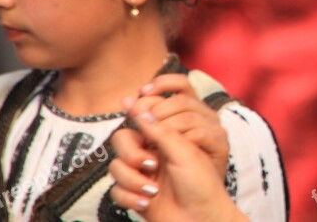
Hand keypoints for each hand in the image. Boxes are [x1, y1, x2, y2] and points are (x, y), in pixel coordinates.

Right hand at [110, 112, 246, 221]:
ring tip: (153, 190)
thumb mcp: (185, 151)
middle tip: (153, 164)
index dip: (139, 116)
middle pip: (122, 138)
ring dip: (133, 180)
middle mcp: (152, 151)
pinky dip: (132, 198)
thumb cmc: (201, 184)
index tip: (139, 118)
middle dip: (133, 153)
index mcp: (168, 136)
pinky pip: (116, 190)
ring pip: (116, 166)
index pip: (143, 116)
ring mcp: (141, 172)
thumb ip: (161, 130)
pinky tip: (148, 203)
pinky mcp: (133, 193)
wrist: (201, 220)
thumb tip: (138, 106)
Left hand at [124, 74, 229, 178]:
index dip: (162, 82)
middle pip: (180, 100)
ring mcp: (215, 128)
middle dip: (157, 112)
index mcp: (190, 110)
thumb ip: (144, 121)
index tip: (142, 92)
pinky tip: (170, 153)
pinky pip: (199, 133)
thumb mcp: (155, 141)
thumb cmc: (173, 170)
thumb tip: (126, 100)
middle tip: (144, 130)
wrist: (194, 201)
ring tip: (154, 147)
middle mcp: (205, 115)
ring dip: (166, 130)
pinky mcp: (221, 143)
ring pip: (188, 116)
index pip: (180, 83)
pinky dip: (182, 141)